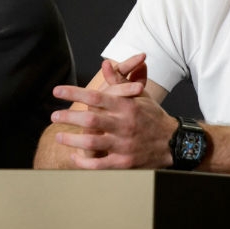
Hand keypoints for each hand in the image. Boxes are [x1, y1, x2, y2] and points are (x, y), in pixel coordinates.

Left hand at [51, 59, 177, 168]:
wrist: (175, 142)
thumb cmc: (153, 117)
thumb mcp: (139, 96)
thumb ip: (120, 82)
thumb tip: (105, 64)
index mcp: (126, 106)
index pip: (95, 96)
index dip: (73, 93)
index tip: (57, 91)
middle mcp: (124, 124)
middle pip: (90, 119)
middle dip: (68, 116)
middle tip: (54, 116)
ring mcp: (124, 145)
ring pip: (91, 142)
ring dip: (71, 139)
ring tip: (58, 136)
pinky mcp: (125, 162)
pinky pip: (99, 164)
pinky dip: (84, 162)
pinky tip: (75, 156)